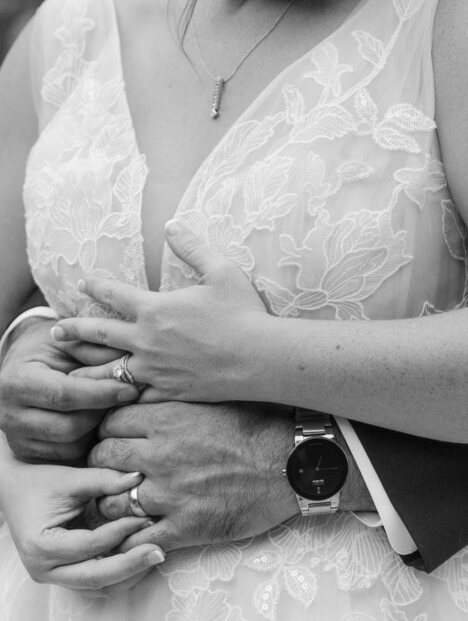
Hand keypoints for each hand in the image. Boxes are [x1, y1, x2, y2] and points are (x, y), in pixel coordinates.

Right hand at [0, 316, 139, 461]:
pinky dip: (87, 441)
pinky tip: (97, 420)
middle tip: (125, 399)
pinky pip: (67, 456)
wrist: (24, 366)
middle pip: (68, 427)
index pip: (64, 394)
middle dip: (102, 414)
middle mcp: (10, 415)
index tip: (130, 389)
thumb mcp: (70, 341)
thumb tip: (131, 364)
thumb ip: (97, 351)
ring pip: (71, 447)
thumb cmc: (51, 350)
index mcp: (18, 381)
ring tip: (110, 407)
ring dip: (97, 429)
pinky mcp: (27, 454)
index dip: (101, 394)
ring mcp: (17, 438)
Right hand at [0, 457, 164, 592]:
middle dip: (130, 565)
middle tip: (159, 551)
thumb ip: (104, 479)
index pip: (89, 546)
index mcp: (42, 546)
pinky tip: (140, 557)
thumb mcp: (70, 477)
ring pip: (98, 587)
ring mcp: (54, 576)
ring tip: (155, 554)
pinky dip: (118, 574)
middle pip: (94, 578)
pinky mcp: (65, 574)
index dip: (119, 532)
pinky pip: (96, 583)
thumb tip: (138, 478)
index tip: (145, 518)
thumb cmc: (40, 482)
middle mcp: (45, 569)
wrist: (17, 489)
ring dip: (128, 574)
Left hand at [51, 222, 270, 402]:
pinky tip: (111, 396)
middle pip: (99, 334)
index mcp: (156, 309)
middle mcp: (146, 340)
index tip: (83, 282)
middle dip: (74, 330)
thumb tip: (171, 224)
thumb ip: (192, 247)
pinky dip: (118, 394)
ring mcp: (154, 369)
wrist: (258, 358)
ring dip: (86, 367)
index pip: (114, 294)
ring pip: (108, 370)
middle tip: (55, 330)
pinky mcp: (166, 391)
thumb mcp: (221, 270)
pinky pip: (134, 394)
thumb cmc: (242, 312)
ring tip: (69, 370)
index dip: (96, 286)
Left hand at [88, 399, 298, 553]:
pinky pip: (138, 538)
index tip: (118, 435)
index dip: (110, 428)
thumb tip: (155, 388)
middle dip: (103, 463)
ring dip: (113, 502)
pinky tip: (134, 534)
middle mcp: (162, 454)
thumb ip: (180, 396)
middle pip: (103, 458)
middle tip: (114, 468)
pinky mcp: (184, 526)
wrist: (294, 463)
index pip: (111, 421)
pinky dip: (130, 539)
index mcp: (170, 417)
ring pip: (112, 502)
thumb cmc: (262, 424)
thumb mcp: (217, 397)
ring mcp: (170, 493)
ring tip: (123, 502)